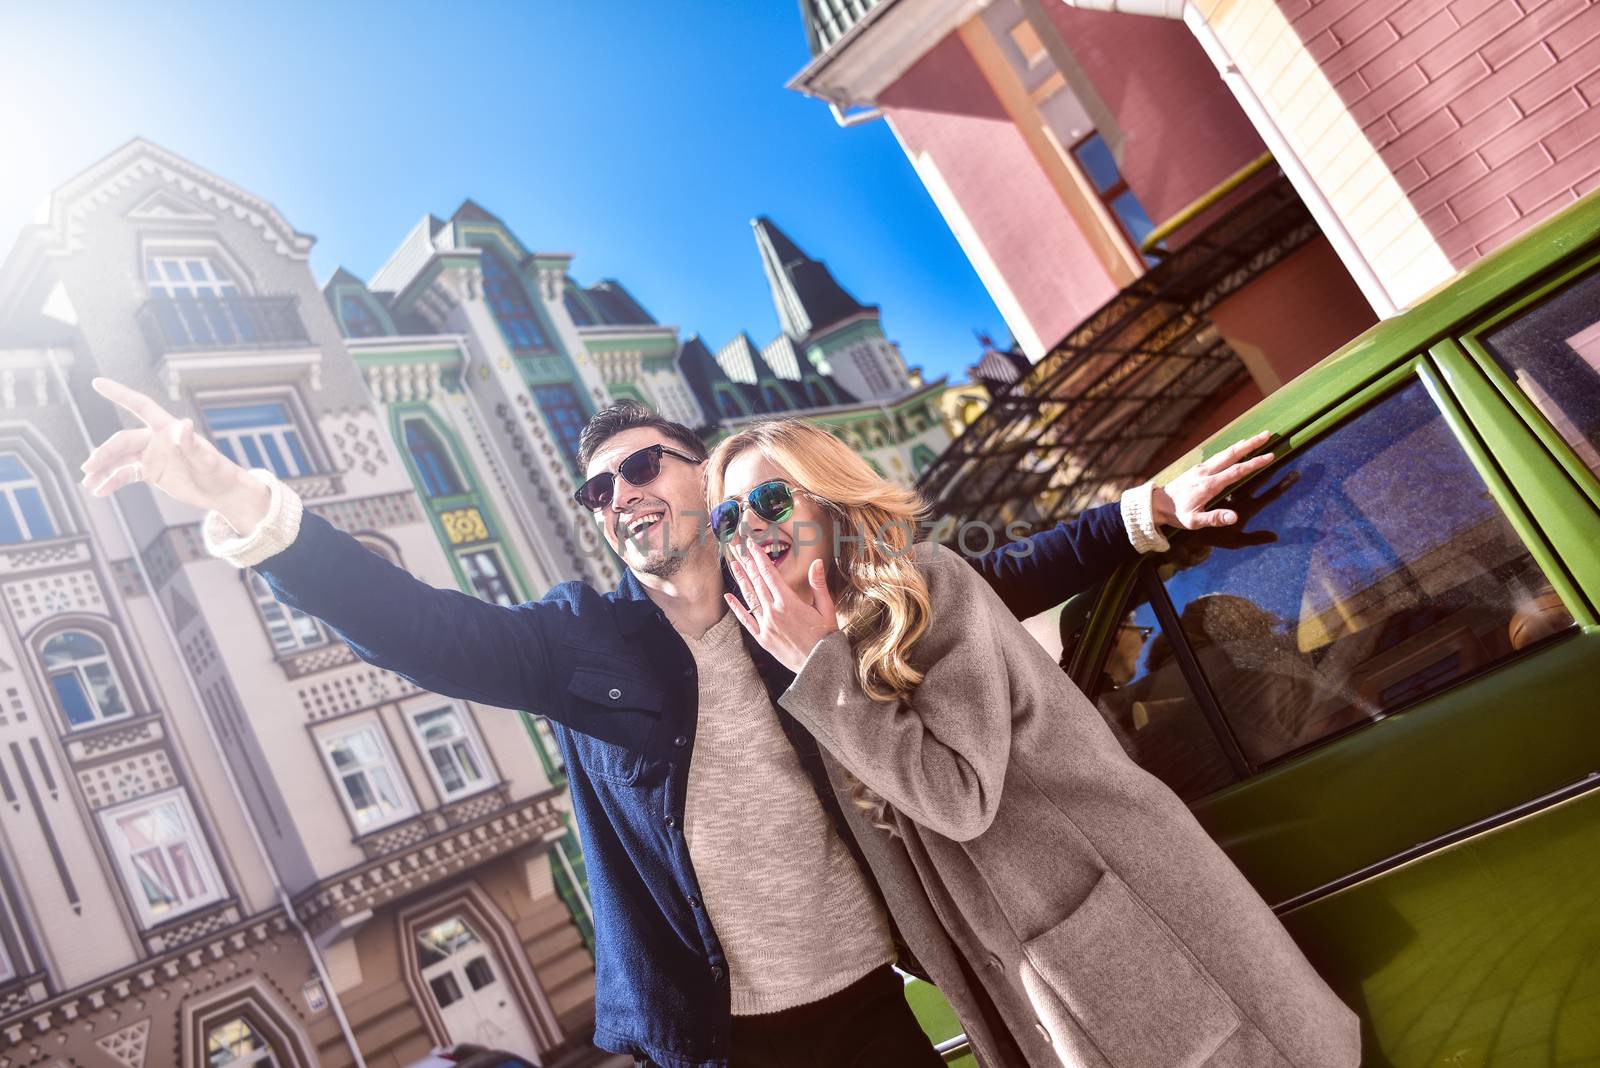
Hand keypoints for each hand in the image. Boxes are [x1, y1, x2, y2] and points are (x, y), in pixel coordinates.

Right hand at [78, 377, 267, 529]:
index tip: (96, 382)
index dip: (119, 393)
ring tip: (88, 482)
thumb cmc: (219, 472)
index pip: (140, 406)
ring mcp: (152, 456)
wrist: (222, 492)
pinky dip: (112, 482)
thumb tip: (185, 424)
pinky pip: (126, 474)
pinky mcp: (150, 472)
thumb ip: (193, 444)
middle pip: (123, 441)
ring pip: (120, 458)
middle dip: (105, 453)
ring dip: (103, 469)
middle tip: (88, 467)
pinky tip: (99, 491)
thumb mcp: (207, 461)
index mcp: (168, 429)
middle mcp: (156, 439)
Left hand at [724, 547, 839, 673]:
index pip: (770, 574)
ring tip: (734, 564)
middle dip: (747, 563)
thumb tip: (816, 562)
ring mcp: (766, 625)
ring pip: (750, 598)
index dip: (759, 557)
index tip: (752, 545)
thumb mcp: (827, 608)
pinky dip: (736, 607)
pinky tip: (729, 596)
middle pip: (757, 582)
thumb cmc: (825, 636)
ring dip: (741, 580)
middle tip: (739, 549)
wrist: (819, 665)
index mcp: (789, 602)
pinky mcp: (762, 638)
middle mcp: (774, 612)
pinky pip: (745, 620)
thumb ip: (818, 584)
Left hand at [1153, 430, 1274, 530]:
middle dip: (1251, 444)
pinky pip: (1218, 456)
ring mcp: (1201, 468)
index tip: (1271, 456)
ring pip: (1225, 452)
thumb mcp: (1194, 522)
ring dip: (1242, 444)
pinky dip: (1231, 450)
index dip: (1254, 463)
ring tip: (1257, 437)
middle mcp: (1206, 472)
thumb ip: (1215, 518)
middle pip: (1232, 454)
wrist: (1156, 504)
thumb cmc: (1176, 514)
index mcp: (1209, 485)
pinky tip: (1237, 448)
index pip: (1237, 471)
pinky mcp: (1197, 468)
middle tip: (1267, 434)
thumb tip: (1235, 517)